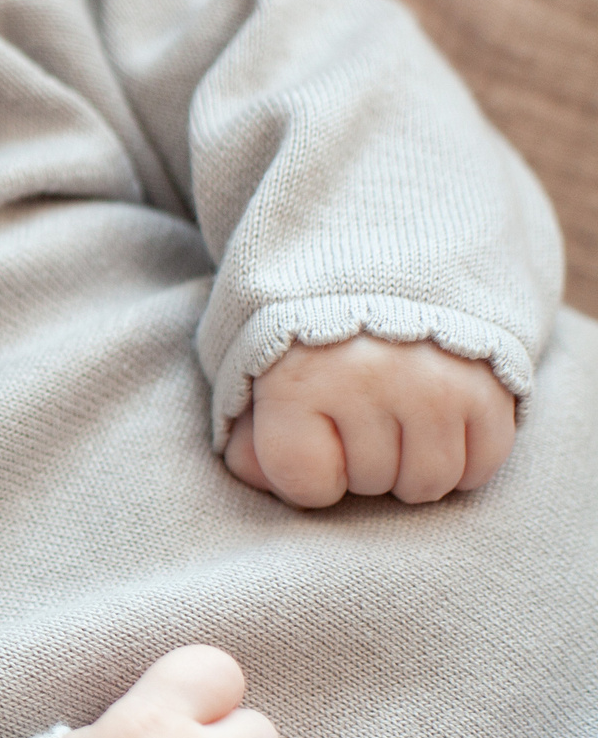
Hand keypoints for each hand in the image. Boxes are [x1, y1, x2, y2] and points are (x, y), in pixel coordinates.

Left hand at [224, 335, 514, 507]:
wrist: (381, 250)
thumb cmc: (304, 328)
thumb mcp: (251, 370)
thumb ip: (248, 435)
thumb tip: (268, 485)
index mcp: (298, 380)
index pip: (308, 487)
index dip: (309, 475)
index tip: (310, 438)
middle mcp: (371, 382)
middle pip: (371, 486)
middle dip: (360, 464)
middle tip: (356, 414)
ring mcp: (437, 384)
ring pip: (428, 484)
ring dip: (412, 466)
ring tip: (396, 418)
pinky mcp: (490, 384)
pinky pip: (482, 465)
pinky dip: (464, 458)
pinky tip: (439, 423)